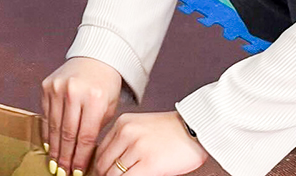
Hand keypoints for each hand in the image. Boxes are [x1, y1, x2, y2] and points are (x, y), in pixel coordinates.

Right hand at [42, 57, 122, 175]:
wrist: (97, 57)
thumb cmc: (105, 85)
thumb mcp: (109, 107)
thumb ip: (96, 129)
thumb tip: (83, 157)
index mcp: (95, 98)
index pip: (85, 137)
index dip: (80, 158)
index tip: (77, 172)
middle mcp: (74, 92)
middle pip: (67, 134)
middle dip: (65, 157)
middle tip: (63, 173)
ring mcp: (59, 88)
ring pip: (54, 127)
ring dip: (54, 148)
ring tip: (55, 164)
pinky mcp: (47, 86)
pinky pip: (46, 115)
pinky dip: (47, 132)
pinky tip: (49, 145)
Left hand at [90, 112, 207, 175]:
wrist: (198, 128)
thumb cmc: (173, 132)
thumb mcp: (142, 129)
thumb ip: (124, 143)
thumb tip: (109, 167)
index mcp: (122, 124)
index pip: (99, 151)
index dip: (96, 169)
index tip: (99, 175)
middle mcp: (126, 133)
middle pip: (102, 164)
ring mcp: (137, 148)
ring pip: (112, 174)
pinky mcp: (149, 163)